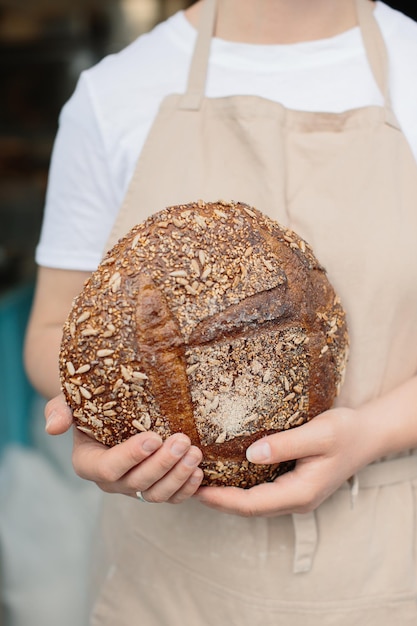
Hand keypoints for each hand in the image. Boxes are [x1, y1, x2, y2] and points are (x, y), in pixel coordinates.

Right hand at [44, 394, 203, 502]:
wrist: (111, 408)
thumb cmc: (91, 404)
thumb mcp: (70, 402)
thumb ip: (59, 411)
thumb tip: (53, 427)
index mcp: (88, 463)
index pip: (108, 468)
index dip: (131, 456)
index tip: (153, 437)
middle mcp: (111, 481)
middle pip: (137, 483)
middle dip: (162, 464)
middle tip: (182, 441)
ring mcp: (134, 488)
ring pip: (156, 495)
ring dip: (178, 476)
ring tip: (195, 453)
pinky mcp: (155, 488)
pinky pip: (172, 498)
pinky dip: (187, 489)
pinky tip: (199, 472)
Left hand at [196, 407, 376, 516]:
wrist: (369, 435)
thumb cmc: (347, 432)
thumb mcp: (319, 433)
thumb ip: (286, 444)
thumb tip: (251, 453)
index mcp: (301, 492)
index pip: (252, 504)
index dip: (221, 500)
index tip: (194, 490)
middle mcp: (296, 499)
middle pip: (249, 507)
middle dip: (217, 500)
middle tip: (186, 486)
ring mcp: (296, 494)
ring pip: (254, 501)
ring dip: (227, 495)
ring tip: (198, 480)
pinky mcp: (294, 484)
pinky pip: (261, 491)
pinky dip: (240, 486)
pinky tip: (225, 472)